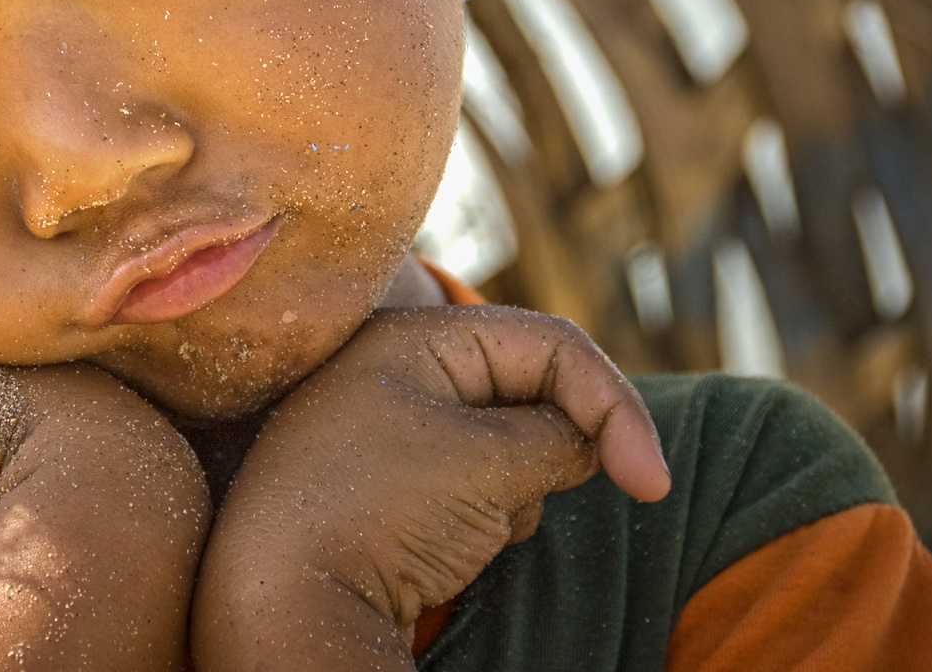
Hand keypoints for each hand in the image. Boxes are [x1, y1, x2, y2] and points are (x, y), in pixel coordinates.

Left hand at [191, 304, 668, 671]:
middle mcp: (402, 368)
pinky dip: (484, 516)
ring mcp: (394, 425)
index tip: (651, 487)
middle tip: (520, 506)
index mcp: (417, 337)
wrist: (281, 595)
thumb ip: (561, 437)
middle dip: (552, 452)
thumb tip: (588, 437)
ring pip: (511, 445)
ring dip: (516, 489)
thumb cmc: (376, 512)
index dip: (615, 406)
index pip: (551, 346)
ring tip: (455, 525)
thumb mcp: (490, 467)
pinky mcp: (394, 481)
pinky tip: (439, 546)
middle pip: (532, 391)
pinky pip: (475, 485)